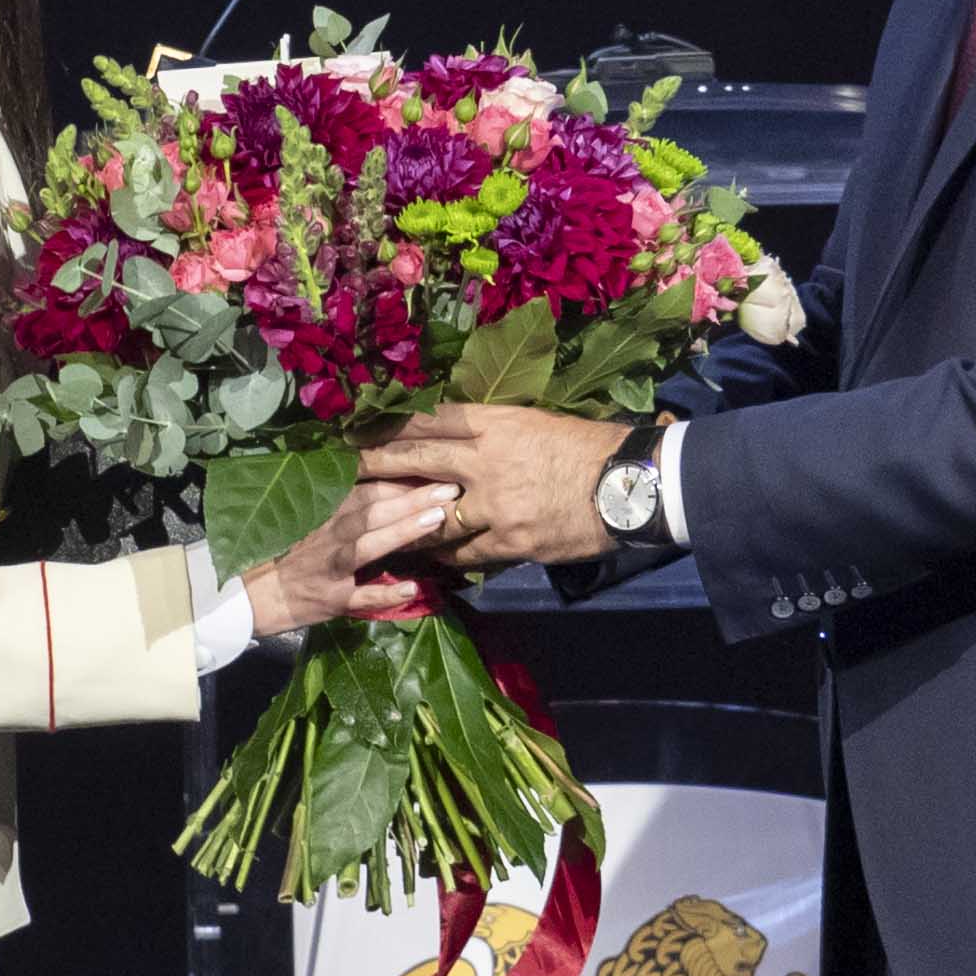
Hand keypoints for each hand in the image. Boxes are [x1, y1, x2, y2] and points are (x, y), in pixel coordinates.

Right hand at [238, 473, 459, 638]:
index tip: (436, 469)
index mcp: (324, 514)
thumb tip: (386, 488)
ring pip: (367, 546)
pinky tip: (411, 589)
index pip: (367, 491)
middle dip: (412, 498)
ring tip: (435, 520)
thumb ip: (344, 509)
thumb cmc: (284, 557)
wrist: (247, 596)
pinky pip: (360, 598)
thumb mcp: (309, 524)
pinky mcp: (331, 600)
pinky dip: (385, 594)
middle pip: (373, 512)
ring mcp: (330, 568)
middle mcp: (328, 536)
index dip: (400, 480)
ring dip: (401, 532)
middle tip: (451, 487)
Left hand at [370, 404, 621, 566]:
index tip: (361, 426)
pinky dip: (443, 554)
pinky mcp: (510, 539)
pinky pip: (464, 551)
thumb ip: (498, 431)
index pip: (430, 419)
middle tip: (343, 468)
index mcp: (496, 422)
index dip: (392, 424)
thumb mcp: (539, 423)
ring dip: (403, 520)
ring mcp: (495, 503)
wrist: (631, 484)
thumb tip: (466, 437)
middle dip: (375, 465)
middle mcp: (487, 459)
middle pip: (416, 460)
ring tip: (375, 524)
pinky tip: (425, 557)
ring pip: (433, 514)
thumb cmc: (591, 446)